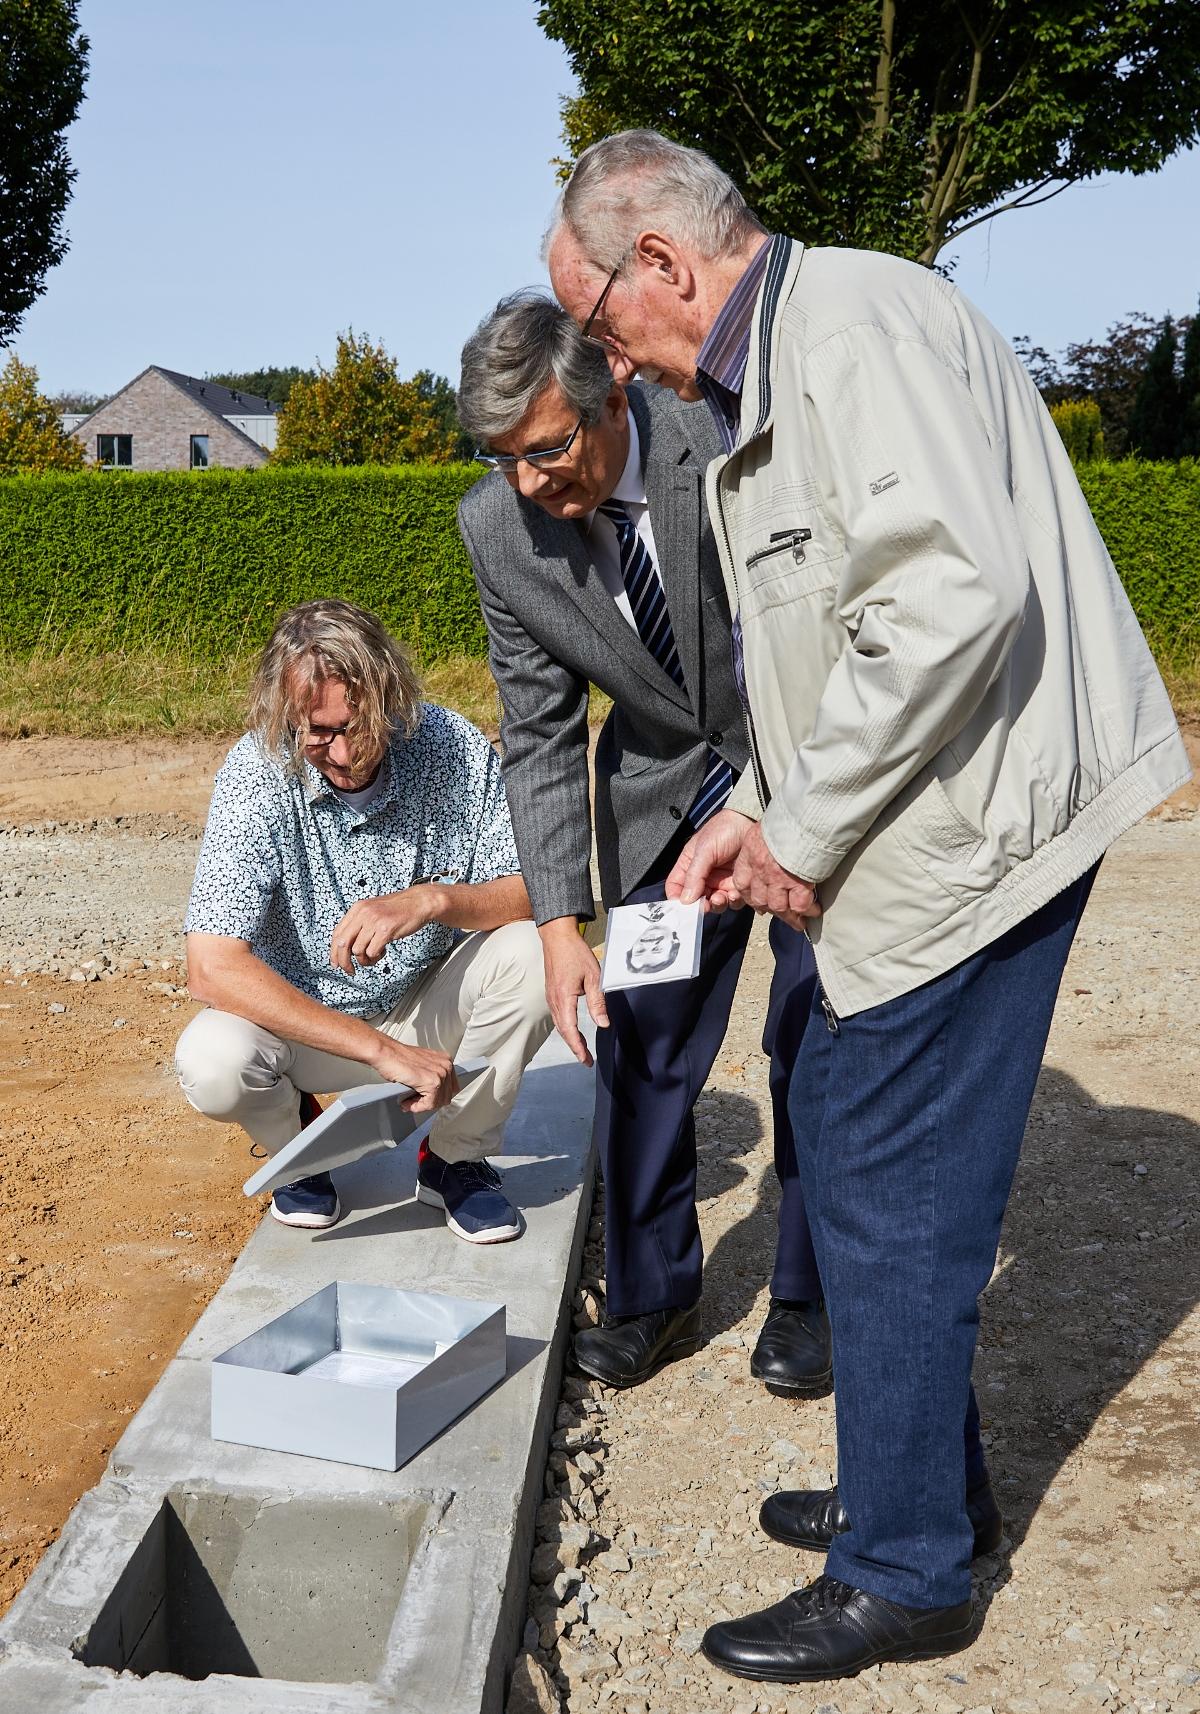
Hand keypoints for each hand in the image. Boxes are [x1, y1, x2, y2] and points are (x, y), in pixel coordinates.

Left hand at [330, 888, 442, 973]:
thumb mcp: (373, 910)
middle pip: (342, 943)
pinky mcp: (385, 930)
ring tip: (374, 957)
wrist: (418, 902)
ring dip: (364, 960)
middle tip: (349, 970)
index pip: (337, 933)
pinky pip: (372, 951)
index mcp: (357, 908)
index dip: (334, 952)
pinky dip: (376, 957)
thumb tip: (346, 946)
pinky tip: (382, 952)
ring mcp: (374, 921)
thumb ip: (359, 924)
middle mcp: (363, 913)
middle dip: (344, 961)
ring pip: (357, 950)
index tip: (336, 963)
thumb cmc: (398, 909)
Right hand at [368, 1035, 458, 1113]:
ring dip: (422, 1105)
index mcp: (445, 1060)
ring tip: (409, 1101)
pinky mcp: (432, 1083)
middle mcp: (446, 1066)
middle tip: (414, 1101)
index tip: (425, 1099)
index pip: (450, 1088)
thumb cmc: (398, 1058)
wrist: (386, 1053)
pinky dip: (417, 1107)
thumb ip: (430, 1077)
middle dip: (429, 1102)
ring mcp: (441, 1074)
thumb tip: (432, 1095)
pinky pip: (429, 1104)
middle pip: (446, 1097)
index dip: (436, 1097)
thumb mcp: (421, 1065)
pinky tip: (407, 1102)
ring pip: (438, 1102)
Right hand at [539, 917, 608, 1067]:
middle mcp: (554, 1000)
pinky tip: (574, 1030)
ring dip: (571, 1039)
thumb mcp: (594, 976)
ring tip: (583, 1049)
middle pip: (563, 1031)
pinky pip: (558, 1016)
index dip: (578, 1047)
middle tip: (586, 1060)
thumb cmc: (575, 953)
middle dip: (575, 1047)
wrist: (557, 937)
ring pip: (560, 1025)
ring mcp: (551, 997)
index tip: (586, 1060)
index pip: (570, 1030)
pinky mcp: (552, 993)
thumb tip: (603, 1024)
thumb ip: (597, 1002)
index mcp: (564, 998)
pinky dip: (566, 1028)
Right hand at [665, 808, 755, 911]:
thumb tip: (685, 901)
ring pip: (714, 903)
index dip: (677, 900)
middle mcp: (702, 876)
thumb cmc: (724, 830)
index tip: (684, 908)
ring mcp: (720, 881)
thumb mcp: (704, 850)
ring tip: (722, 897)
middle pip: (695, 900)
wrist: (751, 822)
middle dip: (700, 906)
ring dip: (717, 904)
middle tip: (706, 905)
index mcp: (688, 866)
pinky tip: (735, 892)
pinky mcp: (737, 884)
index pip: (675, 887)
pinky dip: (733, 901)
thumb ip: (694, 875)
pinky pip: (732, 901)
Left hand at [729, 822, 821, 930]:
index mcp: (749, 853)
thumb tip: (772, 854)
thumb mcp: (767, 827)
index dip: (751, 896)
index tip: (759, 902)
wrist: (807, 814)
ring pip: (779, 907)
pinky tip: (815, 911)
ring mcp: (778, 878)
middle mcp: (760, 868)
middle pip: (760, 900)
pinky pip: (800, 905)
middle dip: (771, 909)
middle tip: (782, 913)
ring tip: (799, 920)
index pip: (742, 884)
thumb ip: (764, 844)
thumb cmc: (791, 816)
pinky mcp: (798, 883)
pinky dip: (808, 910)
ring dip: (790, 916)